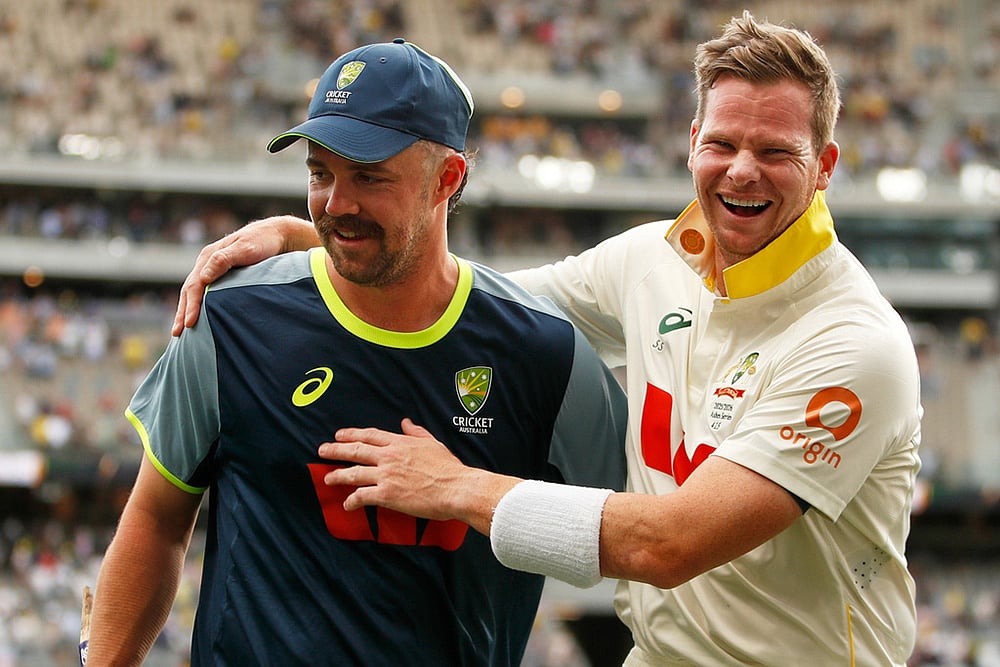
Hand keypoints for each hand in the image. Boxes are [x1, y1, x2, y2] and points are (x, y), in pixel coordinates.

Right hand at [170, 216, 316, 335]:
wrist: (277, 235)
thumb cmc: (263, 242)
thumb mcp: (245, 248)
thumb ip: (224, 260)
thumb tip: (203, 278)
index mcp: (209, 256)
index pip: (194, 285)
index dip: (191, 306)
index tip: (189, 324)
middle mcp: (207, 263)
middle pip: (189, 290)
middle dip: (182, 312)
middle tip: (176, 333)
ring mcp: (213, 269)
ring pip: (194, 292)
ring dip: (186, 310)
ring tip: (180, 330)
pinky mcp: (222, 275)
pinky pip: (204, 292)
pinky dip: (198, 305)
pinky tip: (198, 317)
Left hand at [319, 419, 518, 533]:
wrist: (456, 487)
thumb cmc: (448, 468)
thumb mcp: (432, 443)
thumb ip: (416, 432)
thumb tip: (406, 422)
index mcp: (400, 443)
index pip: (369, 435)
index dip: (352, 434)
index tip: (339, 435)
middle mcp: (389, 456)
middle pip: (355, 450)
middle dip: (335, 450)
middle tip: (322, 450)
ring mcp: (386, 475)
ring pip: (353, 472)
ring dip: (337, 475)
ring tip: (327, 478)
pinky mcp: (386, 494)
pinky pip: (362, 496)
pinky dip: (351, 500)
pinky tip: (346, 504)